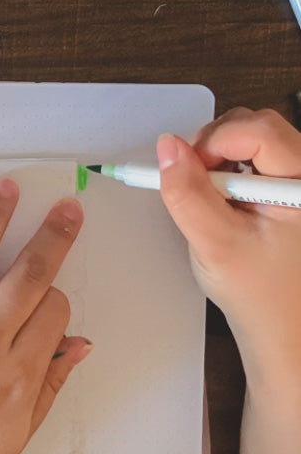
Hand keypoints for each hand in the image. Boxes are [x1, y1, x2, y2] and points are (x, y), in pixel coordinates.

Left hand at [0, 178, 90, 453]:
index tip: (51, 296)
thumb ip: (50, 387)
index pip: (54, 312)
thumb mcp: (14, 437)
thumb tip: (81, 343)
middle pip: (27, 277)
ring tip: (7, 186)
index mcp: (15, 377)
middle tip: (65, 207)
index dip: (58, 298)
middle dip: (52, 238)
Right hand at [157, 108, 300, 396]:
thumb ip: (187, 194)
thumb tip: (167, 146)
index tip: (187, 173)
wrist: (284, 328)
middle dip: (214, 147)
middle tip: (196, 187)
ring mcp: (299, 181)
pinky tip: (222, 203)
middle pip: (256, 125)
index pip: (258, 130)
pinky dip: (227, 170)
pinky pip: (254, 157)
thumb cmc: (257, 293)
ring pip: (252, 138)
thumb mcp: (215, 244)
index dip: (214, 142)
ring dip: (219, 159)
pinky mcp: (288, 188)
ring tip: (210, 200)